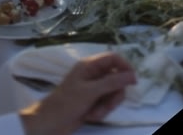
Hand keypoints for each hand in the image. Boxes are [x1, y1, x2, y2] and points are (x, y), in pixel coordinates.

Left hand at [19, 52, 135, 134]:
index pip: (113, 58)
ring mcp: (93, 88)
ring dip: (107, 105)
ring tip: (95, 113)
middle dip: (114, 94)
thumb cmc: (67, 103)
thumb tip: (133, 75)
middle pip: (116, 78)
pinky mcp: (92, 101)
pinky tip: (91, 116)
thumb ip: (112, 82)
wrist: (50, 124)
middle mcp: (92, 74)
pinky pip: (106, 103)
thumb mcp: (91, 92)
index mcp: (89, 65)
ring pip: (112, 93)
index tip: (133, 81)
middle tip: (108, 104)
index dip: (125, 66)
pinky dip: (101, 111)